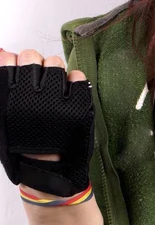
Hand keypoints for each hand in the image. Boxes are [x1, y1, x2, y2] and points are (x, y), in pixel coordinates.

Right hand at [0, 47, 93, 197]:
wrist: (48, 171)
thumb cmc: (23, 144)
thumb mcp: (4, 117)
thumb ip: (3, 86)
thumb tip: (3, 52)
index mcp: (8, 102)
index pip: (9, 62)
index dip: (14, 62)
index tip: (18, 69)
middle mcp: (30, 99)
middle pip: (31, 57)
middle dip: (33, 64)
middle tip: (37, 79)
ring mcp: (55, 101)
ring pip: (54, 62)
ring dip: (53, 70)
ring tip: (52, 87)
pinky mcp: (77, 104)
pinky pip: (77, 76)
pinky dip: (73, 81)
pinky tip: (68, 93)